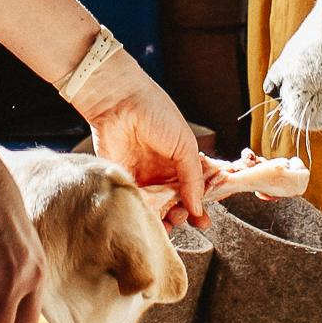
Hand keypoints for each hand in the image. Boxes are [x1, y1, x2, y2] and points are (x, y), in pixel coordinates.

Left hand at [84, 62, 209, 225]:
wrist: (119, 102)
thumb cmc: (155, 112)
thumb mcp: (185, 144)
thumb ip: (193, 177)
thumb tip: (198, 207)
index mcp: (180, 163)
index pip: (193, 191)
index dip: (198, 207)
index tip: (203, 220)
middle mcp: (161, 173)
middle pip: (174, 204)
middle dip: (180, 216)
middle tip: (182, 217)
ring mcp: (142, 179)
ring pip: (154, 209)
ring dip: (162, 220)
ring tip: (167, 220)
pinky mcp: (122, 182)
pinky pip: (134, 204)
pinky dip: (141, 214)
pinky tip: (148, 217)